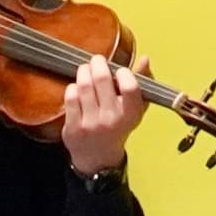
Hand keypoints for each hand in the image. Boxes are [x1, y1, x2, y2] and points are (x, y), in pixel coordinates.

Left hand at [60, 53, 147, 173]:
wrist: (98, 157)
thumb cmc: (119, 126)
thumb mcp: (136, 109)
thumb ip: (143, 83)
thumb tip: (145, 58)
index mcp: (131, 114)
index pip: (130, 87)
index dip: (124, 73)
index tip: (120, 71)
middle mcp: (112, 119)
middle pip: (102, 79)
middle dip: (98, 63)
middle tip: (97, 61)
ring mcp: (91, 124)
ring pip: (84, 85)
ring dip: (83, 72)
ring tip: (85, 70)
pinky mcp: (73, 127)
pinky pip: (70, 97)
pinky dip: (73, 88)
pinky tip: (77, 89)